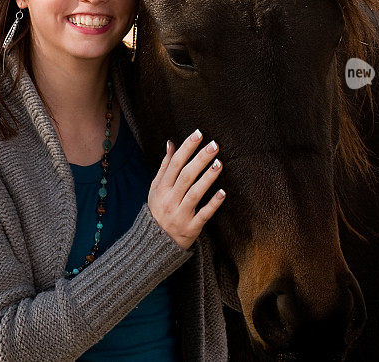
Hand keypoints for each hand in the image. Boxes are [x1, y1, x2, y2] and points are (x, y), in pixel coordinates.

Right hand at [147, 129, 225, 249]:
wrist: (155, 243)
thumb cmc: (158, 209)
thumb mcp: (156, 188)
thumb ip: (165, 166)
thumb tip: (170, 143)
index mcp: (161, 188)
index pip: (174, 164)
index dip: (186, 148)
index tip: (198, 134)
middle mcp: (169, 200)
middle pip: (186, 176)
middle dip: (200, 159)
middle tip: (214, 145)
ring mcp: (180, 215)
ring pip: (194, 194)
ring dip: (207, 178)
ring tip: (219, 163)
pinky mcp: (191, 228)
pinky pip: (203, 215)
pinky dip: (213, 204)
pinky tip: (223, 192)